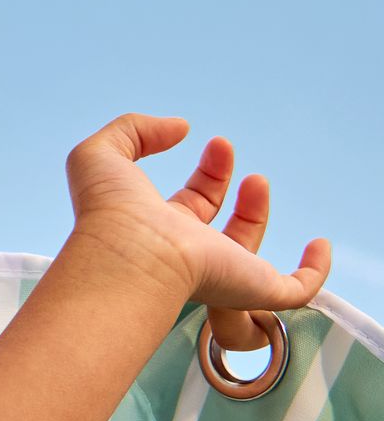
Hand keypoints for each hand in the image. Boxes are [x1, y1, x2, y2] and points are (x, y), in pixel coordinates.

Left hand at [66, 113, 332, 352]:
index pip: (188, 204)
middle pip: (217, 226)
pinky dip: (312, 273)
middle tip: (224, 147)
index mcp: (156, 229)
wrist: (131, 255)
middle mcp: (188, 255)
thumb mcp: (103, 153)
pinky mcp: (253, 290)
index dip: (207, 174)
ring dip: (257, 214)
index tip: (216, 142)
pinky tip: (318, 246)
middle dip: (223, 185)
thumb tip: (179, 128)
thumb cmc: (108, 210)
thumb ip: (134, 130)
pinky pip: (292, 293)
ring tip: (256, 180)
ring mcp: (222, 275)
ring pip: (250, 257)